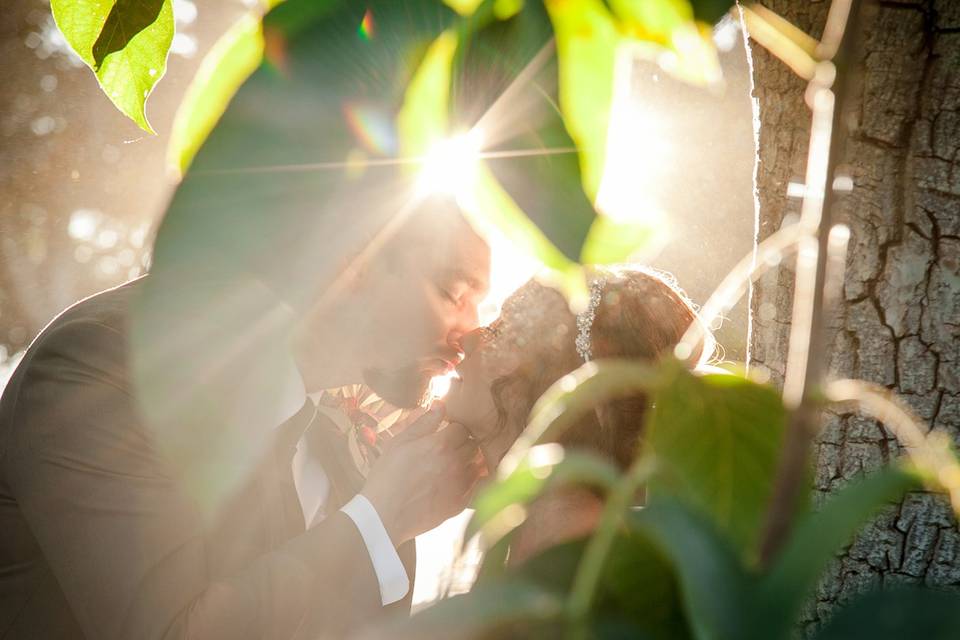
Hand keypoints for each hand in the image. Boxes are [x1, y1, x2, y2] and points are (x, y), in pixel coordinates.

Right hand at [360, 403, 482, 544]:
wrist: (384, 514)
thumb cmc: (387, 475)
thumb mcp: (400, 441)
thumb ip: (424, 422)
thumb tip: (441, 404)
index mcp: (442, 444)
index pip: (462, 428)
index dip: (454, 428)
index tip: (446, 433)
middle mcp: (456, 463)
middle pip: (473, 444)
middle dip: (463, 443)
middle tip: (449, 448)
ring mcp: (460, 485)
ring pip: (476, 465)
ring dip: (468, 462)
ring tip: (451, 465)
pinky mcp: (459, 504)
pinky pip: (475, 487)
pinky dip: (469, 482)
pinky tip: (454, 483)